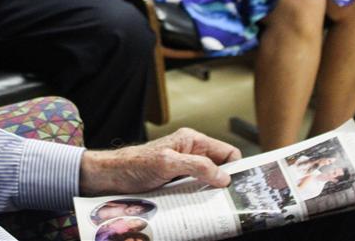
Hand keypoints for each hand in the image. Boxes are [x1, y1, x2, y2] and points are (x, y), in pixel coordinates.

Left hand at [79, 128, 241, 195]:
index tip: (244, 187)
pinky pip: (195, 194)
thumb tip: (224, 177)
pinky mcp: (176, 185)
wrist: (109, 178)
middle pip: (220, 171)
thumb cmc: (134, 164)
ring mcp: (183, 171)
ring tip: (215, 211)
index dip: (237, 168)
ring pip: (209, 185)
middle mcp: (191, 155)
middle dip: (225, 186)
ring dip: (211, 197)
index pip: (227, 153)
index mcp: (192, 141)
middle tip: (232, 204)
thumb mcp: (167, 162)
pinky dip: (198, 203)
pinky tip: (199, 212)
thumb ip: (197, 166)